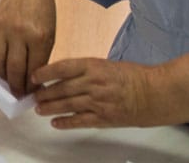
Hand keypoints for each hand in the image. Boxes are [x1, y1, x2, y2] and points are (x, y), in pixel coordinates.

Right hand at [0, 0, 55, 96]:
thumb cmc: (41, 8)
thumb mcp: (49, 31)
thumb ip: (41, 54)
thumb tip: (32, 79)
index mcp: (39, 36)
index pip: (33, 69)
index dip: (31, 85)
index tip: (29, 93)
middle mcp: (19, 33)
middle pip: (13, 69)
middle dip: (15, 86)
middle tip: (17, 93)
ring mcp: (1, 28)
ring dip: (2, 75)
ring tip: (7, 79)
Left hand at [32, 57, 161, 128]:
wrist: (155, 93)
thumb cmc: (134, 77)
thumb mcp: (107, 65)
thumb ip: (86, 70)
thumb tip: (64, 76)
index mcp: (94, 65)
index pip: (62, 67)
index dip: (45, 72)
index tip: (34, 76)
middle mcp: (93, 82)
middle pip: (61, 88)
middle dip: (44, 93)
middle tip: (33, 95)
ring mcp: (98, 101)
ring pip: (67, 104)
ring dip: (50, 107)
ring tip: (39, 109)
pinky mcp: (103, 117)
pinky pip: (79, 121)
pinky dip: (65, 122)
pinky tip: (55, 123)